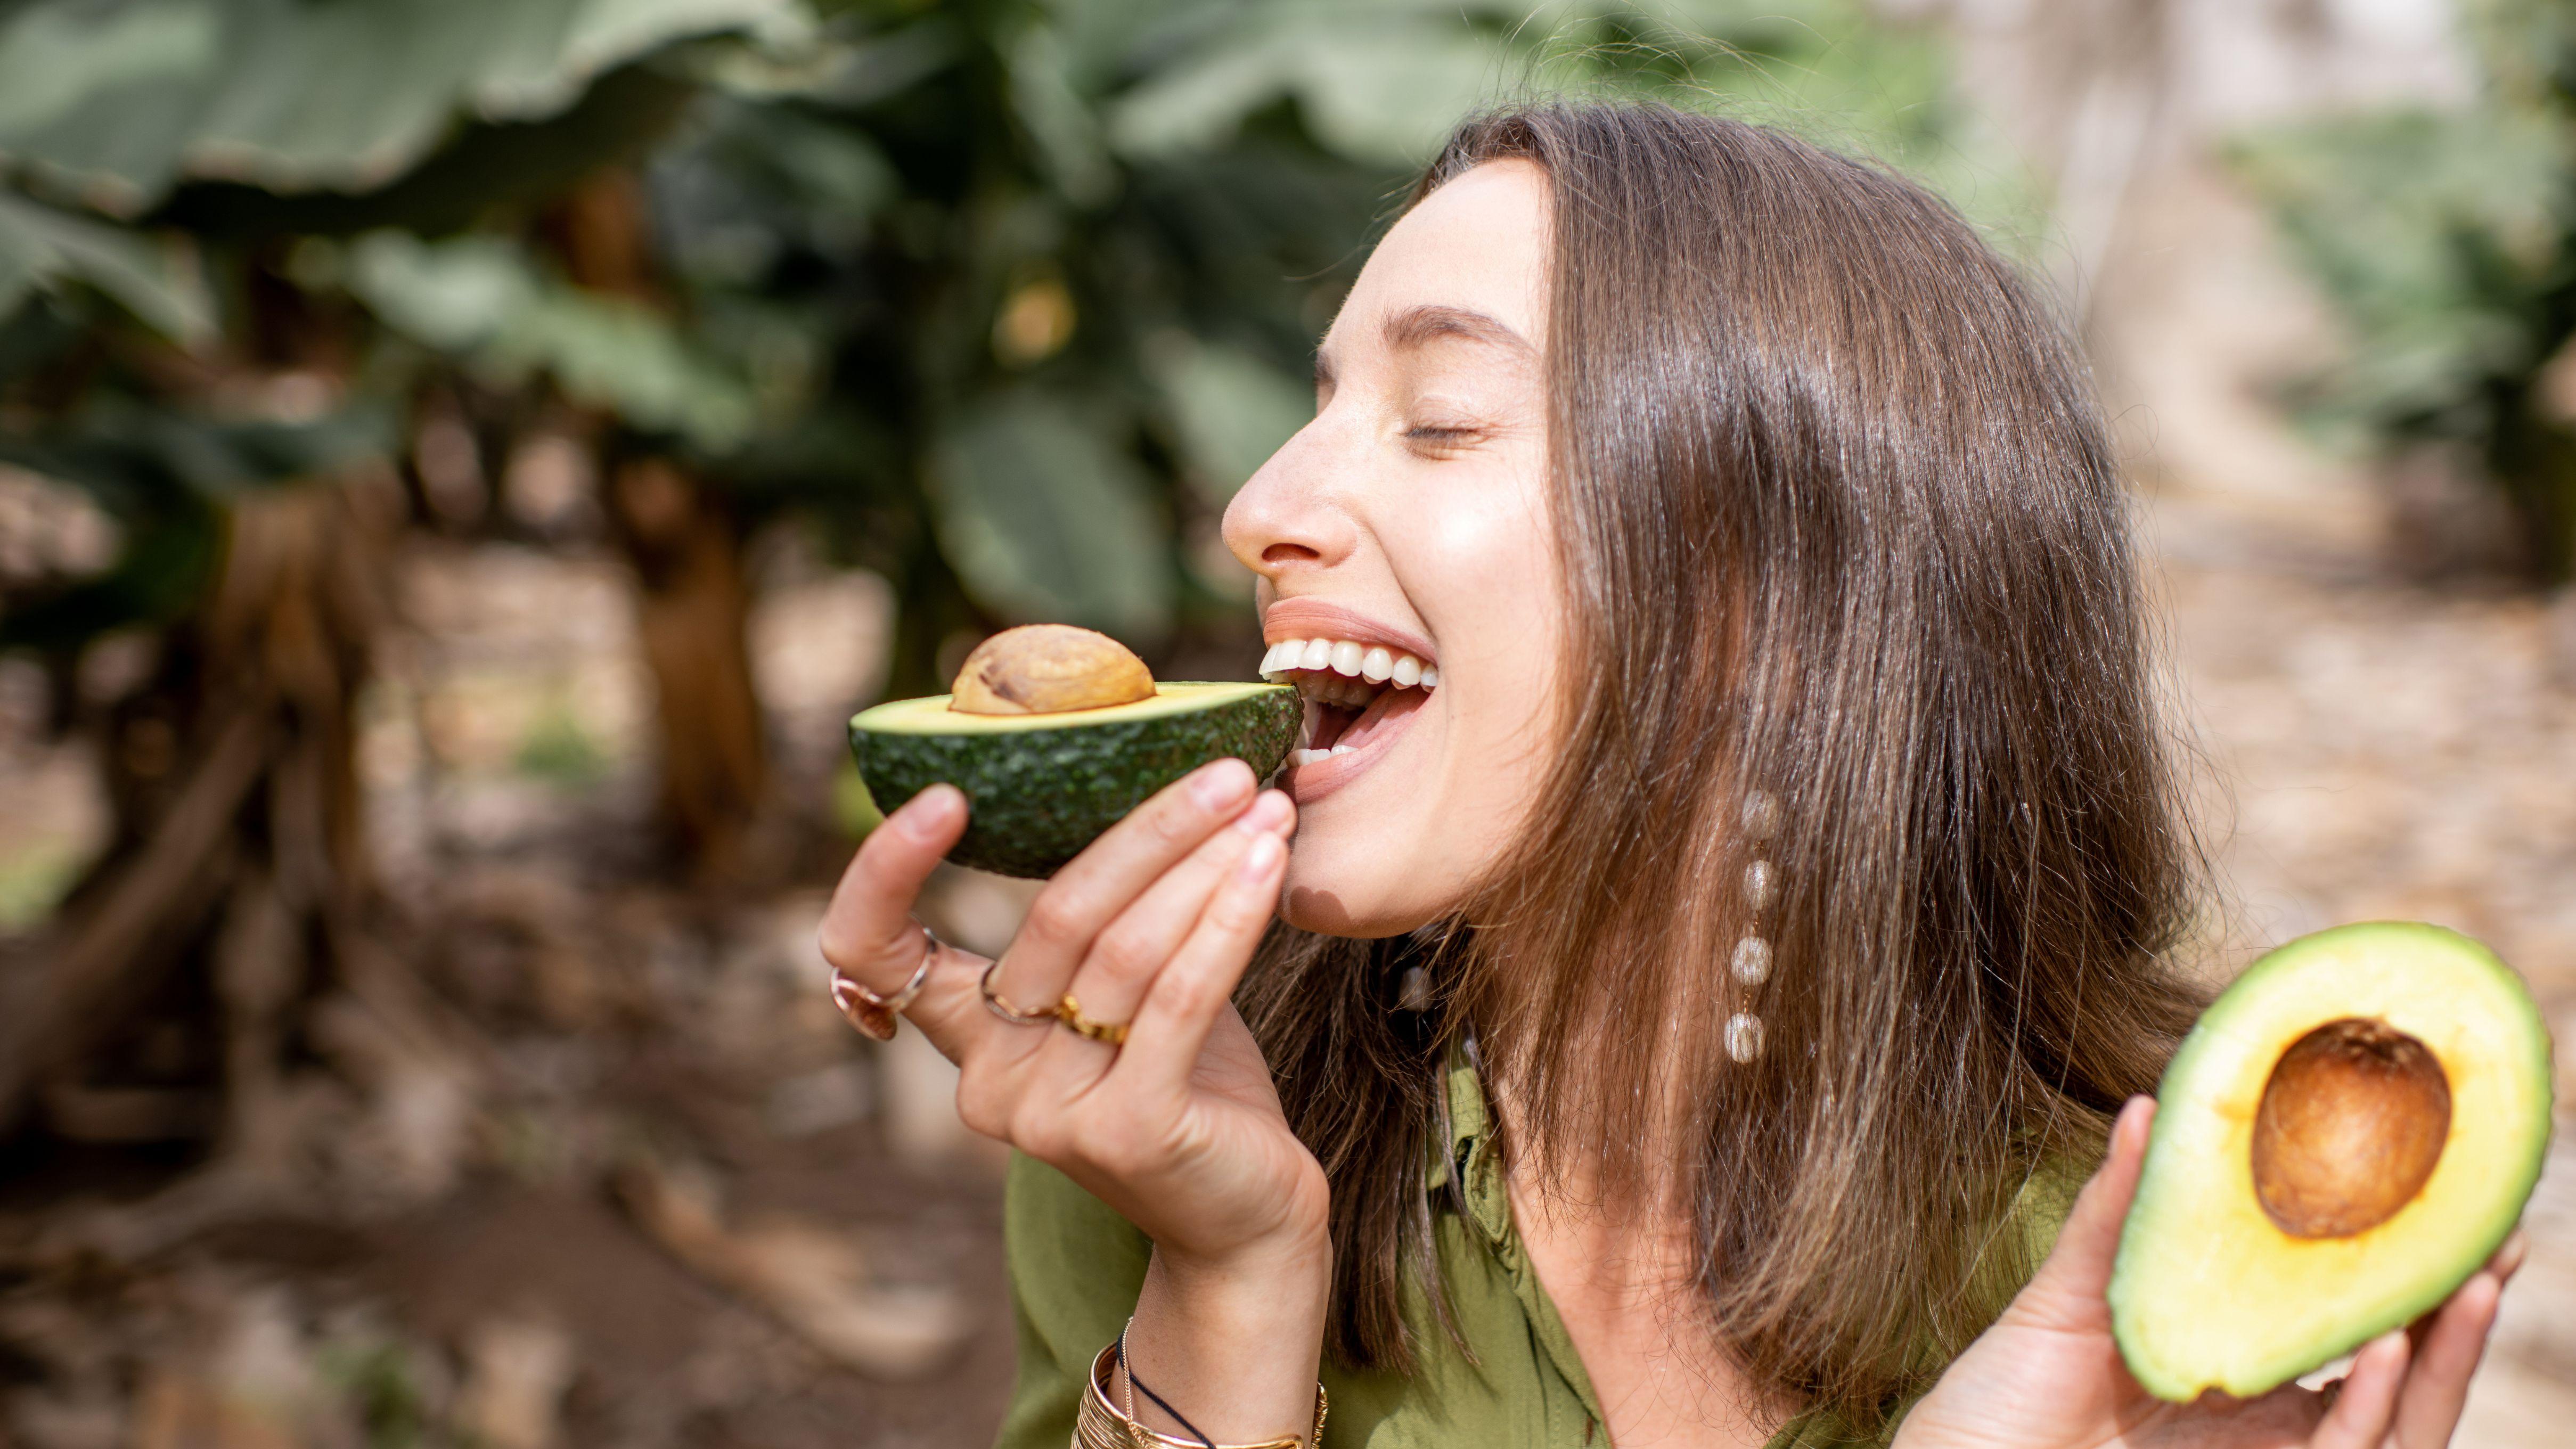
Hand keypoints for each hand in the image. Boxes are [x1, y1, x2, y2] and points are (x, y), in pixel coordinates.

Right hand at [817, 760, 1327, 1439]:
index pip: (873, 953)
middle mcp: (992, 1083)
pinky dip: (1229, 919)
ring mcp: (1053, 1112)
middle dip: (1149, 830)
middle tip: (1225, 770)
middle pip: (1057, 916)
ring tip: (1266, 806)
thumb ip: (1112, 922)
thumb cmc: (1195, 1093)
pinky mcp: (1128, 1131)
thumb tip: (1153, 790)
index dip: (883, 871)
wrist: (1250, 1226)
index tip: (943, 793)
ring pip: (1125, 948)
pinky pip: (1179, 995)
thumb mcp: (1130, 999)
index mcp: (971, 1043)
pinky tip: (1268, 866)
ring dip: (1204, 863)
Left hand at [1896, 1098, 2524, 1448]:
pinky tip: (2389, 1346)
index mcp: (2237, 1373)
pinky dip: (2371, 1405)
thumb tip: (2151, 1105)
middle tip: (2496, 1239)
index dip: (2404, 1273)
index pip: (2348, 1324)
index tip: (2447, 1203)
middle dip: (2454, 1311)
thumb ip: (2120, 1212)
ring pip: (2396, 1422)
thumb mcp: (2067, 1295)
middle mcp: (2266, 1423)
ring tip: (2466, 1281)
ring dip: (2440, 1354)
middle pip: (2397, 1372)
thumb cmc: (1997, 1400)